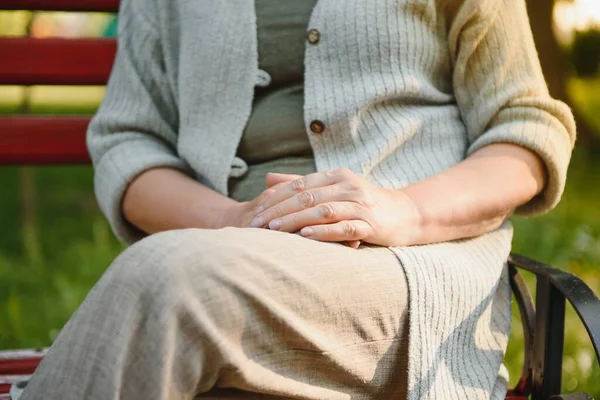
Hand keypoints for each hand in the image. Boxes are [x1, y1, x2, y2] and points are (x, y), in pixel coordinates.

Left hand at [247, 168, 421, 247]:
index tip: (254, 212)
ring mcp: (360, 205)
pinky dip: (323, 231)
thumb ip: (300, 184)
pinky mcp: (371, 225)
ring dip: (296, 220)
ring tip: (274, 230)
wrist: (404, 215)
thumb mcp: (333, 189)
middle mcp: (348, 186)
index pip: (299, 185)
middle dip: (279, 211)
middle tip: (256, 225)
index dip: (275, 198)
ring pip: (323, 211)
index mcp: (336, 175)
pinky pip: (344, 227)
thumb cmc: (362, 203)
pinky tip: (305, 236)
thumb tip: (267, 180)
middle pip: (307, 197)